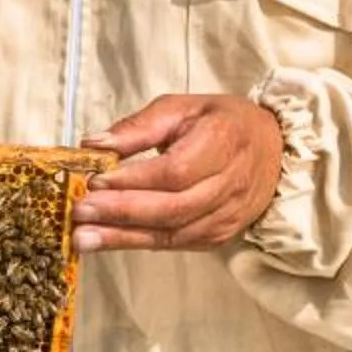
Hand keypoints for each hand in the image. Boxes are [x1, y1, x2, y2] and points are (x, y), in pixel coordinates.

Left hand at [72, 93, 282, 252]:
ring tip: (83, 237)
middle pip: (172, 207)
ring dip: (123, 237)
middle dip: (122, 212)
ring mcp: (227, 216)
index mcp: (224, 142)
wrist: (272, 150)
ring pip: (172, 232)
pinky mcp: (219, 236)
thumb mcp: (182, 108)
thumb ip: (139, 126)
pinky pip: (175, 243)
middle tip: (79, 213)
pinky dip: (139, 243)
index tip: (95, 181)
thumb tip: (94, 144)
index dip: (134, 179)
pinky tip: (108, 241)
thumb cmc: (220, 123)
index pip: (176, 170)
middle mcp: (230, 184)